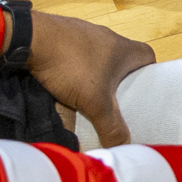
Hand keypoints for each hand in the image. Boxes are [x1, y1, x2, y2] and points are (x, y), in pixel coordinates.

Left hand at [25, 10, 156, 146]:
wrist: (33, 39)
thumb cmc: (72, 66)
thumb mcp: (94, 103)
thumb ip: (111, 126)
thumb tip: (124, 146)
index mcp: (124, 48)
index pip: (148, 56)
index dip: (149, 74)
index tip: (142, 92)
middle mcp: (108, 37)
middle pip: (123, 59)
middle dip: (119, 81)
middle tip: (114, 102)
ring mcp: (85, 34)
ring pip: (99, 58)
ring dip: (96, 75)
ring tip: (87, 96)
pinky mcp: (65, 36)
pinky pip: (77, 54)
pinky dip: (75, 69)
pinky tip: (64, 83)